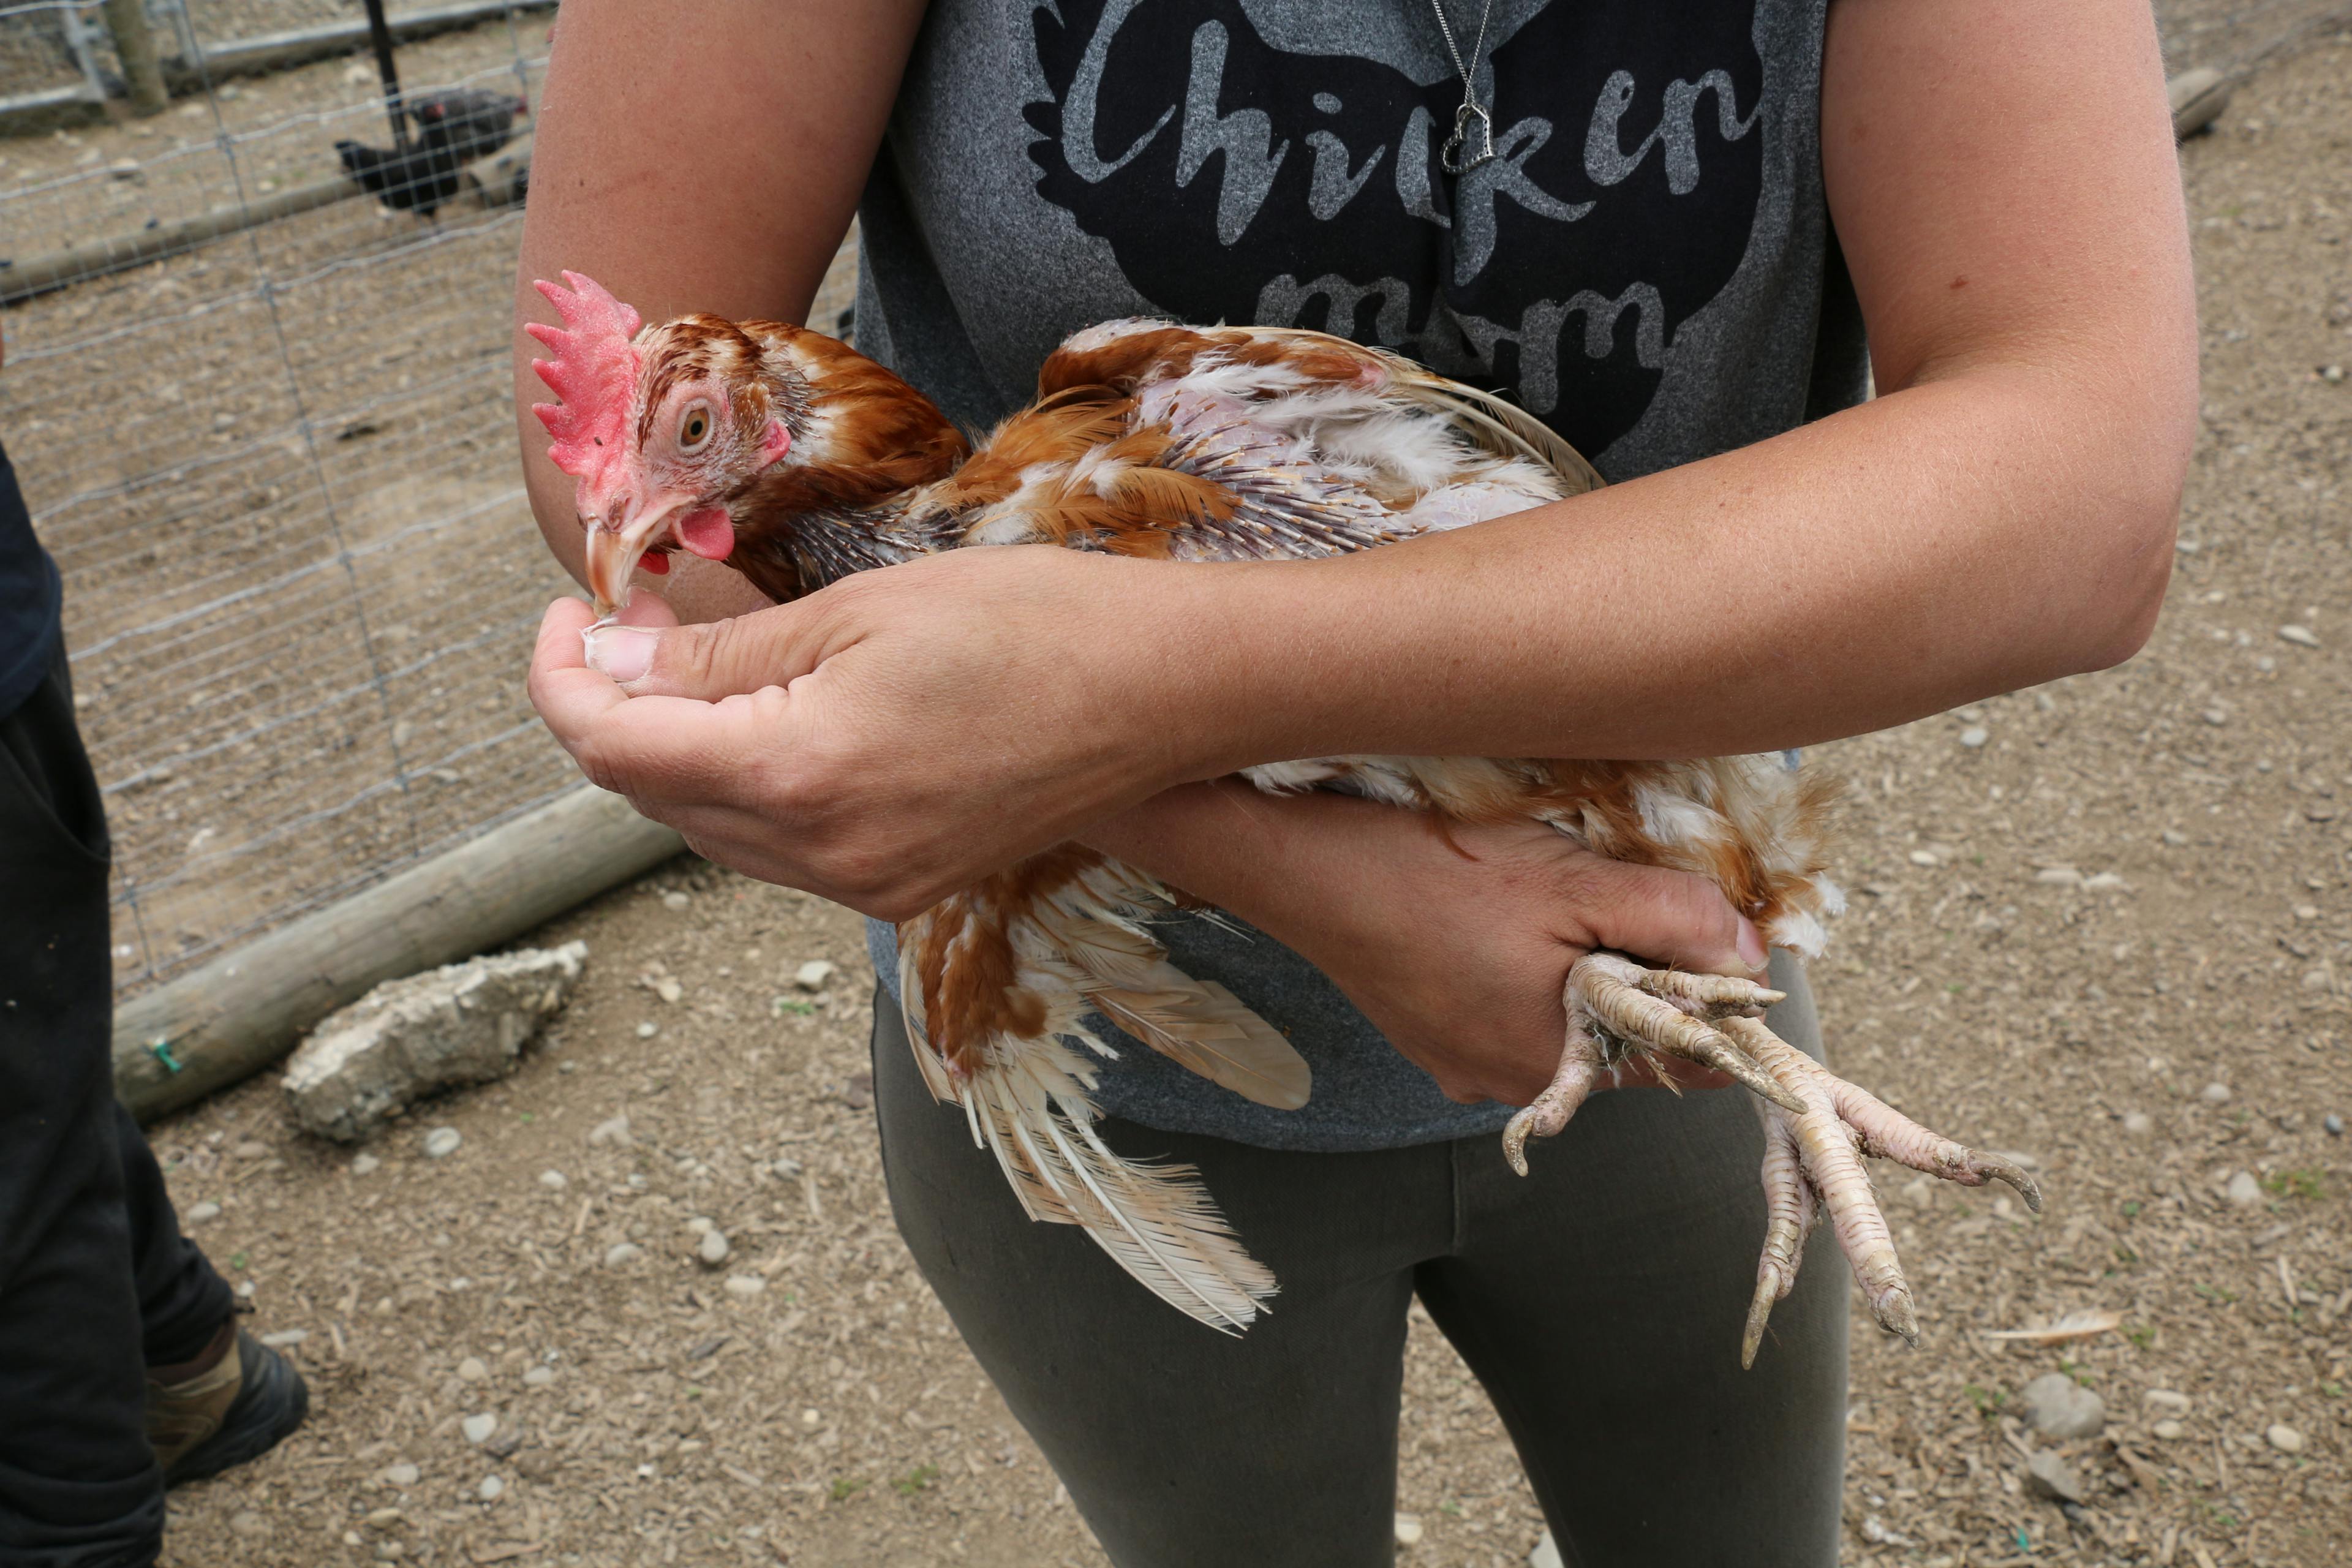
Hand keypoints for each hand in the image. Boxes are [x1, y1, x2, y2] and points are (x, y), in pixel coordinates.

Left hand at [526, 548, 1209, 918]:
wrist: (1166, 693)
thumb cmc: (1031, 624)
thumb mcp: (856, 610)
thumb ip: (720, 654)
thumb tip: (612, 659)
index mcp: (799, 776)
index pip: (613, 746)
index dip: (560, 677)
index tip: (567, 610)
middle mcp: (825, 857)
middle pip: (653, 796)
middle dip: (616, 710)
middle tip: (630, 618)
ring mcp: (868, 887)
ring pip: (713, 830)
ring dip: (679, 751)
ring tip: (695, 661)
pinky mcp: (904, 888)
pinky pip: (781, 849)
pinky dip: (746, 785)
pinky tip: (770, 720)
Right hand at [1082, 784, 1768, 1106]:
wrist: (1298, 865)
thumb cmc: (1434, 874)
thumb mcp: (1573, 884)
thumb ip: (1674, 921)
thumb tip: (1755, 955)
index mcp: (1555, 1063)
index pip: (1681, 1062)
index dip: (1715, 1005)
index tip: (1716, 942)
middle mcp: (1506, 1083)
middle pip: (1618, 1037)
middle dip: (1635, 972)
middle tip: (1610, 893)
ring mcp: (1456, 1063)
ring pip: (1560, 1020)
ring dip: (1573, 967)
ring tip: (1544, 896)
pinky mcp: (1423, 1033)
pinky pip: (1504, 1010)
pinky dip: (1517, 968)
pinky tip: (1488, 914)